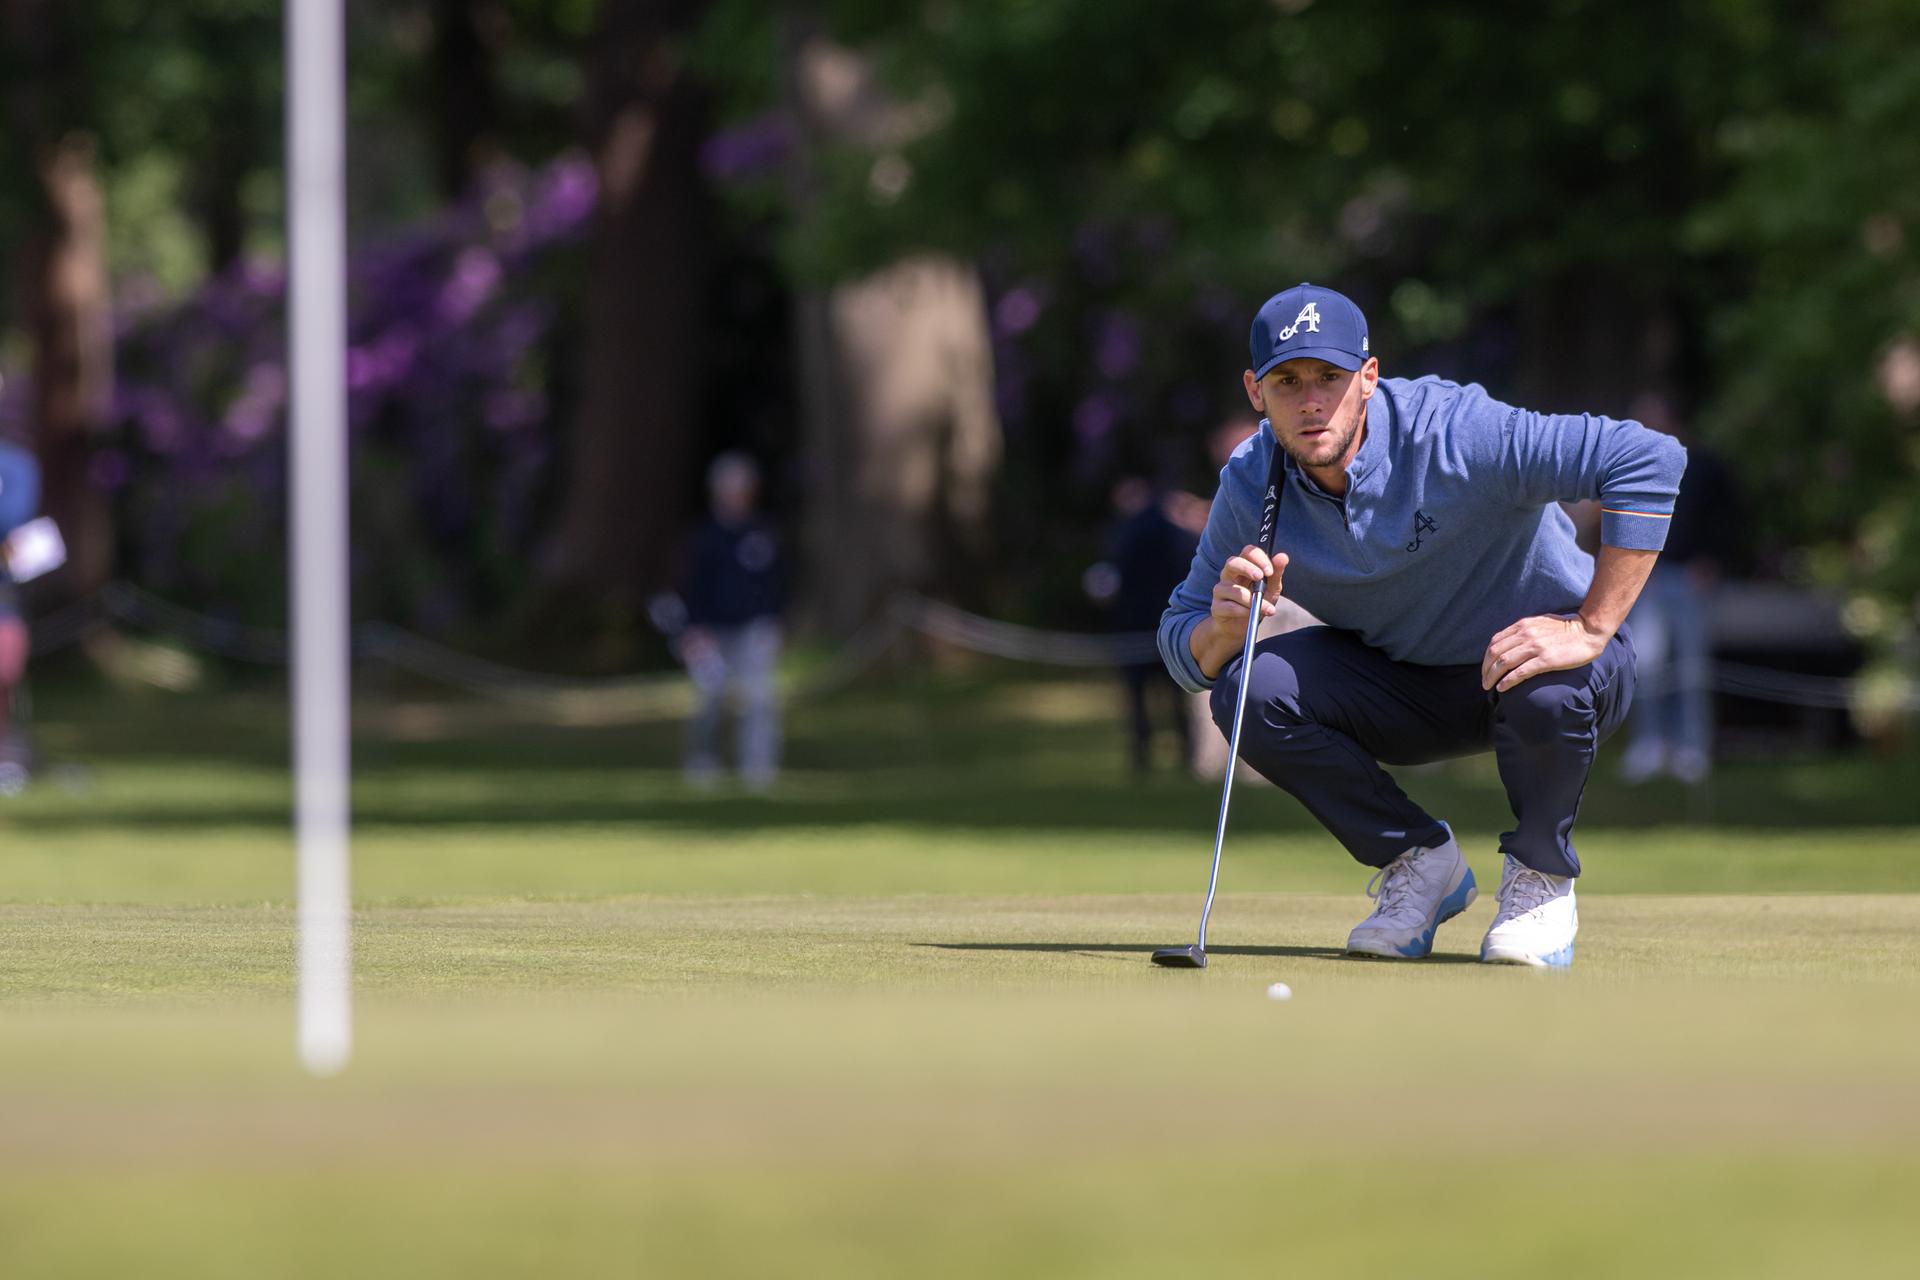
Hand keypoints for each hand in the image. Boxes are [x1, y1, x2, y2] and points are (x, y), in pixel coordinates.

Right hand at [1211, 545, 1289, 628]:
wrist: (1244, 628)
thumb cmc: (1257, 603)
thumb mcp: (1271, 589)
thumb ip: (1276, 574)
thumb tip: (1283, 556)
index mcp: (1243, 566)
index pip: (1247, 552)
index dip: (1258, 558)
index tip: (1269, 570)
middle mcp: (1228, 575)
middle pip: (1232, 562)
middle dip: (1248, 568)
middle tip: (1261, 577)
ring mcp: (1220, 590)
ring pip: (1234, 590)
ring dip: (1253, 600)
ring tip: (1267, 609)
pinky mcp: (1216, 607)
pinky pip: (1231, 607)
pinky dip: (1245, 612)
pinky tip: (1252, 615)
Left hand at [1481, 614, 1608, 691]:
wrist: (1588, 631)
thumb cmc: (1566, 629)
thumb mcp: (1539, 623)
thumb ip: (1524, 631)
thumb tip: (1509, 644)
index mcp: (1523, 626)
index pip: (1495, 642)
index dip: (1486, 658)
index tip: (1485, 668)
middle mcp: (1526, 634)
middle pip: (1495, 653)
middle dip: (1485, 669)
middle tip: (1484, 681)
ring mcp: (1535, 647)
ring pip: (1504, 663)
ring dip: (1492, 677)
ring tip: (1490, 686)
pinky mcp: (1546, 660)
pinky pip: (1520, 672)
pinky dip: (1507, 681)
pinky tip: (1502, 688)